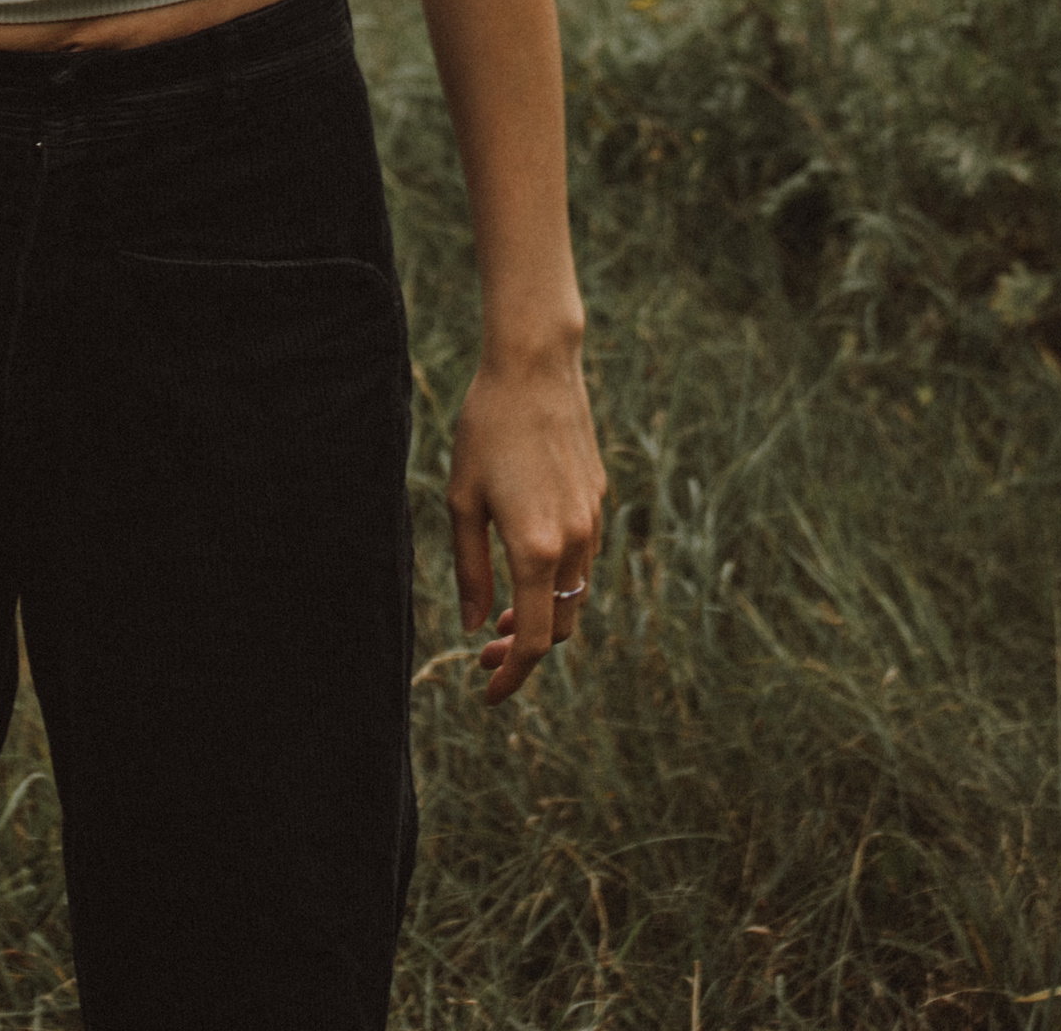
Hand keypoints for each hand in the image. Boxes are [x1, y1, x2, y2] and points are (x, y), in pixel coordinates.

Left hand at [447, 342, 605, 702]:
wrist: (534, 367)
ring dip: (544, 615)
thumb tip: (476, 626)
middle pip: (561, 628)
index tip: (487, 692)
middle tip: (484, 650)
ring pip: (575, 595)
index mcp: (536, 549)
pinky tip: (526, 562)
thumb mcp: (462, 501)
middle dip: (525, 650)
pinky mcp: (597, 497)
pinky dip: (558, 580)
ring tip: (502, 614)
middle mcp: (574, 542)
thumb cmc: (486, 429)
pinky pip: (582, 558)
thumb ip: (471, 570)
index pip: (535, 641)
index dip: (513, 676)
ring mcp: (592, 520)